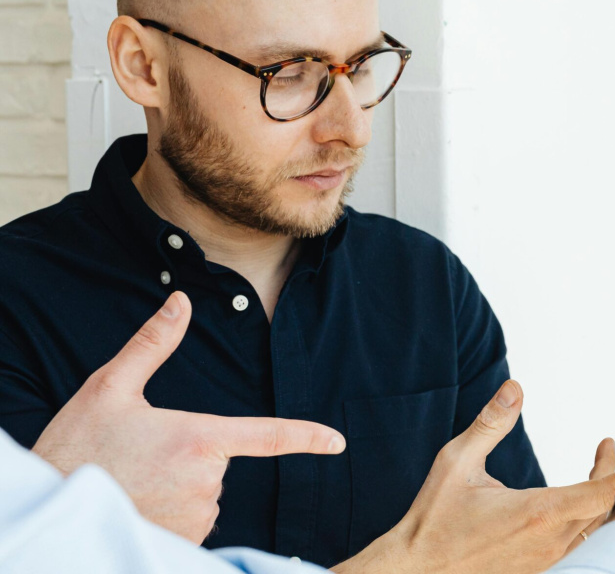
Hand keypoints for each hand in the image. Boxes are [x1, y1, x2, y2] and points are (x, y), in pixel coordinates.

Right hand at [31, 292, 345, 543]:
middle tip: (137, 457)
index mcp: (198, 439)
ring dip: (176, 485)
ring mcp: (196, 516)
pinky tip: (137, 504)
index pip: (268, 436)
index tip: (338, 441)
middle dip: (187, 455)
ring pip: (203, 490)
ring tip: (132, 482)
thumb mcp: (108, 388)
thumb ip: (153, 344)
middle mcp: (206, 481)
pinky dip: (169, 511)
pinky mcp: (183, 542)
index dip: (307, 437)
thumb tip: (180, 301)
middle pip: (216, 460)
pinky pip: (190, 519)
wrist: (49, 505)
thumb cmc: (74, 447)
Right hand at [334, 380, 614, 573]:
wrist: (414, 572)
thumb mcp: (457, 463)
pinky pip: (577, 545)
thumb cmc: (433, 524)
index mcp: (538, 512)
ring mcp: (547, 560)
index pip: (604, 491)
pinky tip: (571, 506)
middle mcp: (550, 541)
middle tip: (603, 448)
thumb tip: (514, 389)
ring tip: (593, 469)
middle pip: (604, 506)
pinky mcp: (539, 570)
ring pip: (592, 527)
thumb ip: (490, 423)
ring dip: (599, 498)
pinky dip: (584, 520)